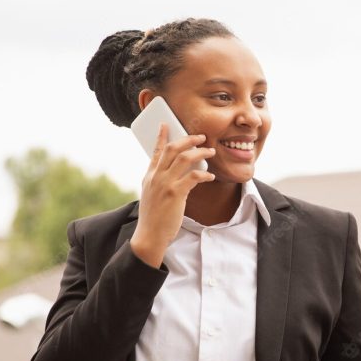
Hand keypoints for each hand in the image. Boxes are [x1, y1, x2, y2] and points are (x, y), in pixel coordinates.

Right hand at [131, 123, 215, 266]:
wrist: (149, 235)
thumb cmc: (153, 217)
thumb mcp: (150, 195)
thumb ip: (158, 181)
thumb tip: (168, 173)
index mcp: (150, 176)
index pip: (156, 151)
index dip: (161, 136)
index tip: (166, 124)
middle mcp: (156, 176)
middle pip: (173, 149)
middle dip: (188, 139)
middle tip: (201, 136)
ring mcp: (165, 183)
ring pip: (185, 158)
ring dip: (200, 152)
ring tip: (211, 151)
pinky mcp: (175, 193)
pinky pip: (193, 177)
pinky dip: (204, 174)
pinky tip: (211, 176)